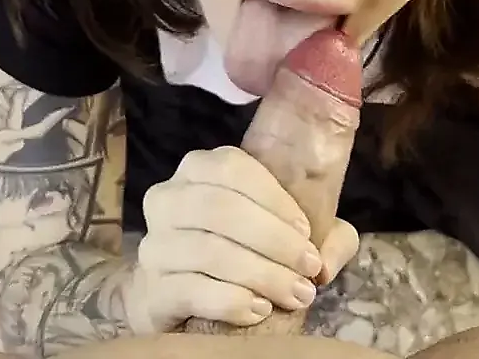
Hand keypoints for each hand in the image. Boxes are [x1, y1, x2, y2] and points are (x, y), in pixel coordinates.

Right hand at [124, 146, 360, 332]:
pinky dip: (230, 301)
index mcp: (199, 169)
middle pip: (220, 209)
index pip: (233, 168)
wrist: (184, 294)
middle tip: (308, 269)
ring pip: (208, 251)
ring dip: (261, 275)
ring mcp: (154, 245)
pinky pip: (190, 290)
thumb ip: (327, 235)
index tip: (308, 233)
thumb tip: (326, 263)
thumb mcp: (290, 232)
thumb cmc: (245, 250)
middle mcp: (167, 198)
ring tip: (295, 295)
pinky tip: (258, 310)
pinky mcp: (151, 290)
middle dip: (274, 241)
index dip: (274, 199)